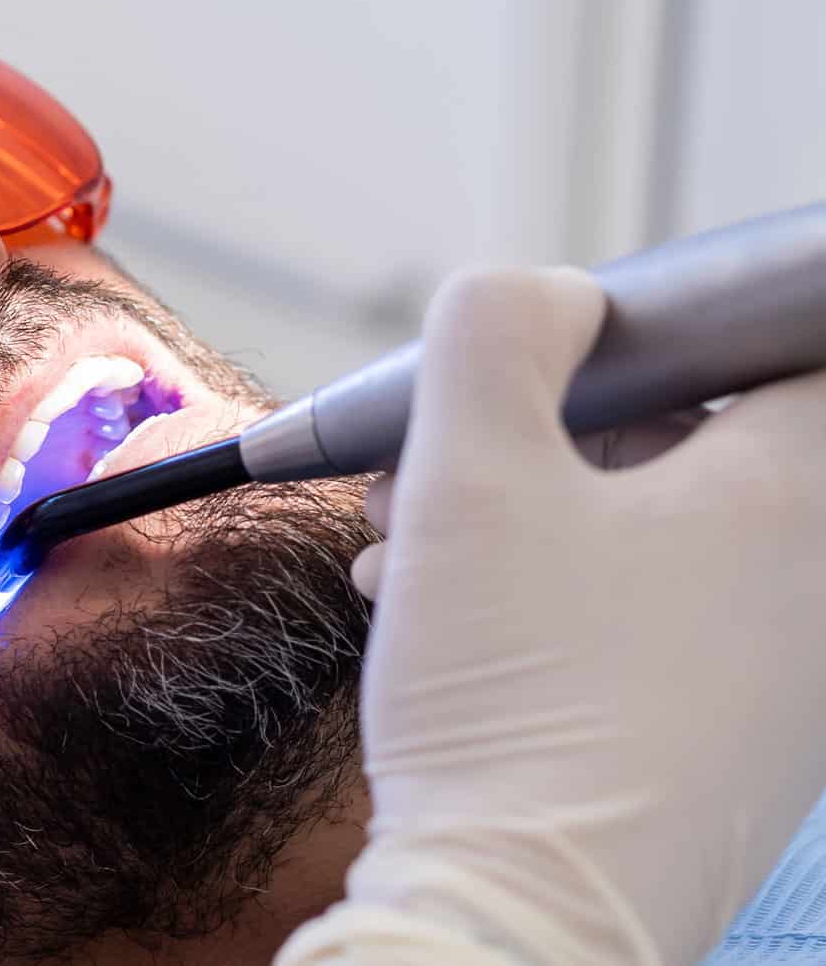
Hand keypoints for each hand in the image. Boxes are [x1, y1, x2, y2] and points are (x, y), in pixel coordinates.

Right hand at [281, 266, 825, 964]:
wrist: (522, 915)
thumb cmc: (516, 699)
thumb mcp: (470, 470)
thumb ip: (497, 331)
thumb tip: (545, 295)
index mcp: (799, 493)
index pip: (786, 338)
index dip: (668, 324)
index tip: (573, 350)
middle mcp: (821, 578)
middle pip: (702, 434)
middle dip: (556, 425)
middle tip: (456, 448)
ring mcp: (789, 668)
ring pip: (660, 528)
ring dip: (535, 509)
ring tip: (414, 541)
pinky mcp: (738, 735)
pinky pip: (655, 614)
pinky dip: (556, 591)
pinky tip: (447, 614)